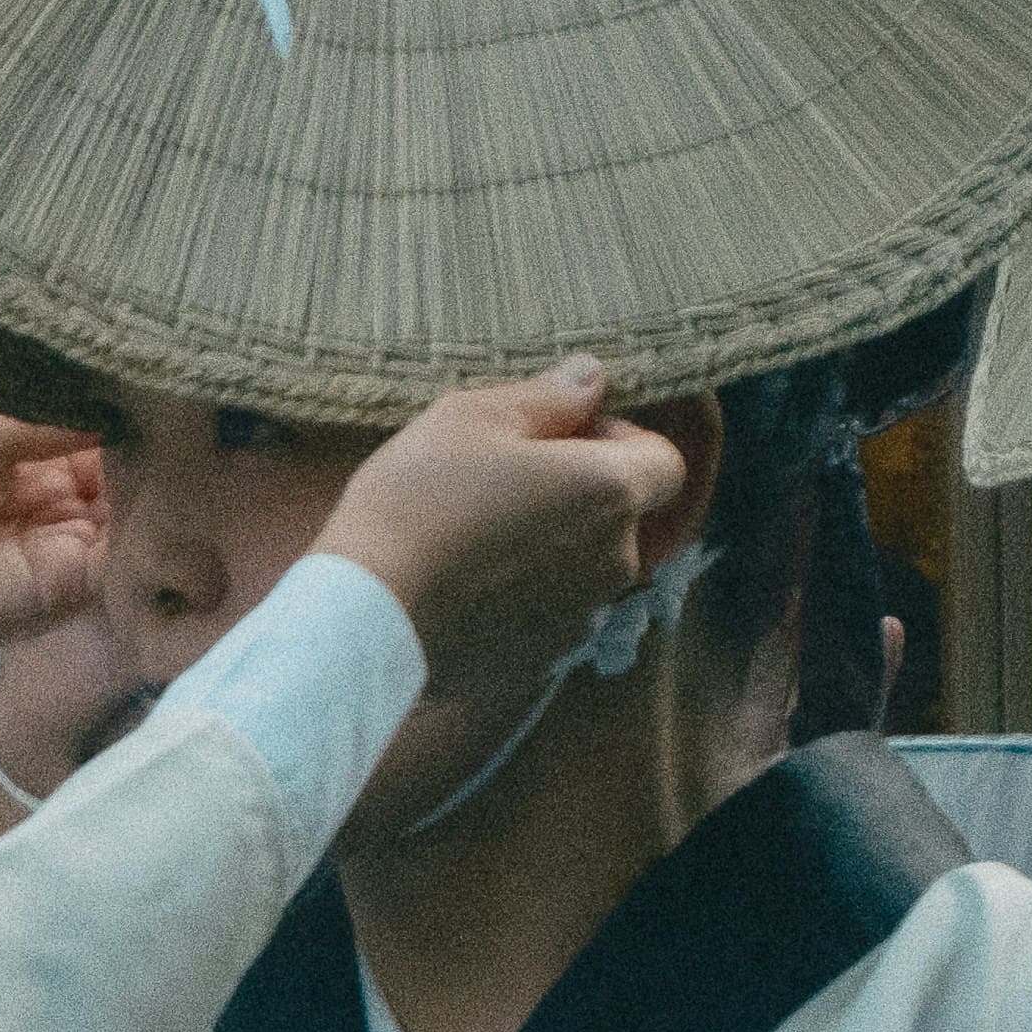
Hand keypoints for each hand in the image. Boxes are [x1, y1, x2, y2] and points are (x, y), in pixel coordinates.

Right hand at [319, 361, 695, 714]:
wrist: (364, 615)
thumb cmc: (417, 501)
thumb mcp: (471, 418)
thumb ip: (549, 395)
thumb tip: (593, 376)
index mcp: (610, 492)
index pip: (667, 461)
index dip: (621, 438)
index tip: (559, 434)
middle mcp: (616, 560)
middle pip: (627, 514)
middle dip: (583, 490)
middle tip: (506, 475)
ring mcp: (582, 615)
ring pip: (588, 563)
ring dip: (554, 540)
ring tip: (477, 528)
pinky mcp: (544, 656)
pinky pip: (552, 608)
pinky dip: (525, 589)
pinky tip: (465, 577)